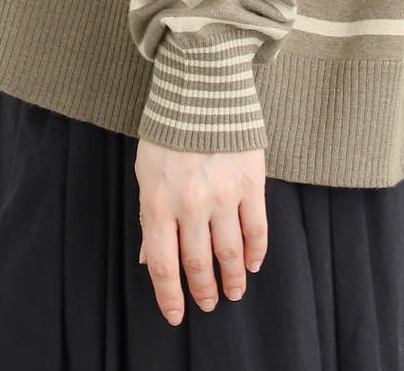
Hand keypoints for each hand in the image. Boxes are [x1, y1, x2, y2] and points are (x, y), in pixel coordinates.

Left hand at [134, 138, 267, 325]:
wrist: (201, 89)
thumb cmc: (167, 132)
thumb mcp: (146, 173)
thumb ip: (148, 217)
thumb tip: (149, 259)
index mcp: (158, 203)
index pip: (162, 265)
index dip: (168, 297)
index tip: (176, 315)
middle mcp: (190, 205)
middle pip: (197, 263)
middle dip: (202, 290)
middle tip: (208, 303)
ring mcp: (224, 195)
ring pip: (230, 252)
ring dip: (232, 278)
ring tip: (234, 291)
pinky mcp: (251, 183)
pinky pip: (257, 228)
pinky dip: (256, 252)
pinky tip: (253, 263)